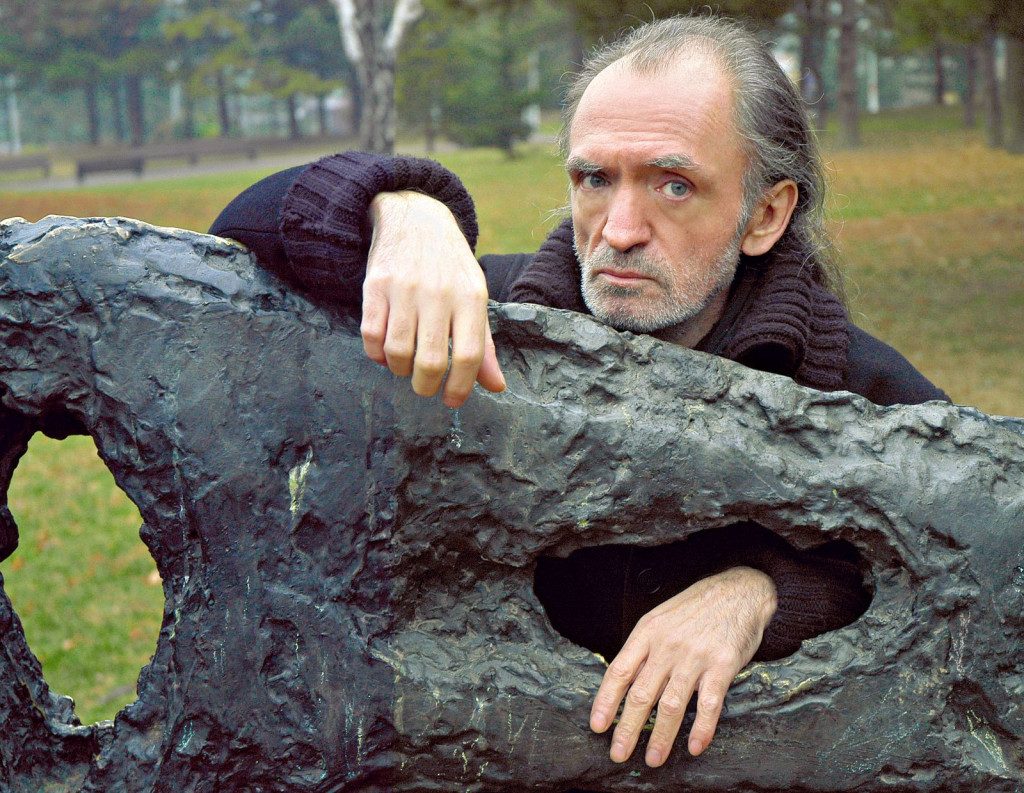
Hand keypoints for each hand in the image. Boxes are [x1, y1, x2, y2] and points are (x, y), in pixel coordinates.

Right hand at [361, 191, 505, 406]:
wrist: (415, 217)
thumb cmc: (450, 268)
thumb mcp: (474, 298)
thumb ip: (483, 344)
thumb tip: (496, 387)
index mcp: (471, 297)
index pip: (469, 354)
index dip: (460, 386)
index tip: (452, 400)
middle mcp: (439, 292)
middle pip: (431, 360)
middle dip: (426, 386)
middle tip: (425, 387)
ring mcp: (404, 288)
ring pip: (397, 352)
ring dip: (400, 370)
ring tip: (406, 366)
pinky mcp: (375, 285)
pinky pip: (371, 336)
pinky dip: (376, 354)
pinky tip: (385, 352)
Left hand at [589, 567, 776, 766]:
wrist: (739, 591)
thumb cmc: (696, 608)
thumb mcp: (661, 618)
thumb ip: (644, 649)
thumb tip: (624, 683)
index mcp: (647, 632)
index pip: (619, 671)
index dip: (606, 701)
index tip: (598, 725)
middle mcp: (668, 646)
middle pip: (642, 694)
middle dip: (627, 728)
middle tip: (618, 753)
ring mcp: (695, 656)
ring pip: (672, 704)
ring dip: (660, 736)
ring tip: (652, 759)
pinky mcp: (722, 666)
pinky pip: (709, 704)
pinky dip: (702, 729)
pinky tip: (694, 746)